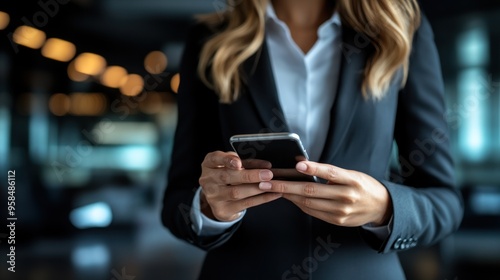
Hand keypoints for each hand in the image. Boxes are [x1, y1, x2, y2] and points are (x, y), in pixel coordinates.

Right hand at [199, 151, 281, 221]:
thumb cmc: (228, 175)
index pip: (215, 159)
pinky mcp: (222, 210)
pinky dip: (261, 198)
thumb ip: (245, 162)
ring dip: (257, 188)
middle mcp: (208, 180)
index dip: (227, 160)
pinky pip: (245, 204)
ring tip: (272, 184)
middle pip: (227, 177)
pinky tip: (273, 194)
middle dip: (249, 176)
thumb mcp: (233, 165)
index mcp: (209, 164)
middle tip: (267, 174)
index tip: (239, 162)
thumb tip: (265, 165)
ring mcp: (214, 197)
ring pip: (236, 192)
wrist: (219, 198)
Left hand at [259, 161, 391, 226]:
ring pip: (309, 202)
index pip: (330, 172)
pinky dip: (299, 203)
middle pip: (312, 190)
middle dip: (286, 185)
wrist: (381, 207)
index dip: (313, 168)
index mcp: (352, 180)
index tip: (297, 164)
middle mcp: (347, 196)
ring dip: (288, 195)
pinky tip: (289, 197)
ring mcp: (341, 211)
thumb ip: (329, 172)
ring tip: (272, 188)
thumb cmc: (362, 185)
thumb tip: (302, 164)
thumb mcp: (351, 174)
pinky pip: (312, 211)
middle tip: (268, 181)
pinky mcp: (337, 220)